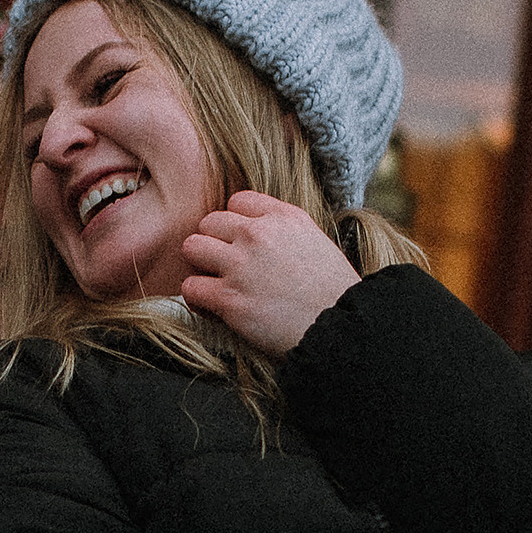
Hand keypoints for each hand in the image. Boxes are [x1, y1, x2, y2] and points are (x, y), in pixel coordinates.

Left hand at [181, 191, 360, 354]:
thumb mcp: (316, 243)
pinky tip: (213, 308)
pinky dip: (197, 299)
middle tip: (227, 268)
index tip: (244, 246)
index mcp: (284, 217)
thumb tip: (256, 232)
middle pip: (210, 222)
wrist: (342, 330)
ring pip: (192, 247)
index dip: (236, 225)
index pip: (237, 201)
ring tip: (216, 284)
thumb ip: (283, 232)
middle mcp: (259, 234)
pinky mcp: (229, 298)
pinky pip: (190, 287)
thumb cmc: (333, 295)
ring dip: (201, 267)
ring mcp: (241, 265)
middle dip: (214, 244)